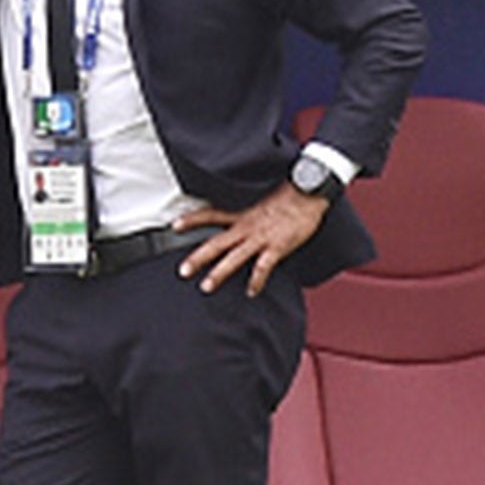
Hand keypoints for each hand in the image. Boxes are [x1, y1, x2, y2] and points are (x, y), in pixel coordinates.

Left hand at [174, 185, 330, 296]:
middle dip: (197, 258)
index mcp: (241, 215)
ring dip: (218, 273)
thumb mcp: (260, 200)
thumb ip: (245, 212)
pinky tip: (251, 292)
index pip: (211, 214)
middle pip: (216, 243)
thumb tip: (235, 218)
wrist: (310, 192)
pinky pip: (264, 267)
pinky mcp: (277, 247)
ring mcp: (261, 238)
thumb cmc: (288, 196)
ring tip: (206, 286)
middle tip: (182, 271)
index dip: (192, 220)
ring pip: (234, 257)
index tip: (174, 226)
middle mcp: (247, 227)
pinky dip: (256, 281)